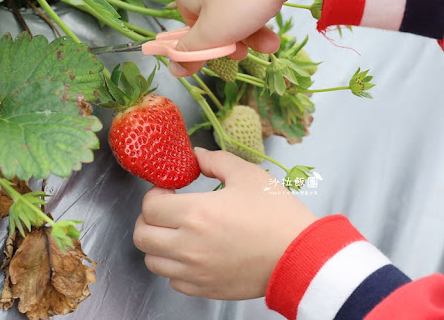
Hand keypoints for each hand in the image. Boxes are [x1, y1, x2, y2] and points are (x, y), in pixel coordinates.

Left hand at [133, 148, 317, 299]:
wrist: (302, 256)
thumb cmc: (277, 215)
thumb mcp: (248, 175)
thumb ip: (215, 160)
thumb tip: (195, 155)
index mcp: (196, 213)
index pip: (149, 206)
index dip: (154, 194)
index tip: (168, 191)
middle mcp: (189, 245)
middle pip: (141, 235)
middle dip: (148, 219)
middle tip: (165, 211)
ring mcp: (195, 271)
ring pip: (152, 261)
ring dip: (158, 244)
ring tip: (176, 233)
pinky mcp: (205, 289)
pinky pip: (173, 280)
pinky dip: (175, 267)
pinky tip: (191, 254)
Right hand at [169, 0, 330, 76]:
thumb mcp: (213, 34)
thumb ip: (190, 53)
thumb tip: (174, 69)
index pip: (191, 26)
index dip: (213, 46)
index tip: (234, 55)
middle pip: (215, 14)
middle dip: (239, 37)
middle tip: (258, 48)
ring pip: (235, 0)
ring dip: (255, 24)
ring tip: (274, 39)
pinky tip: (276, 1)